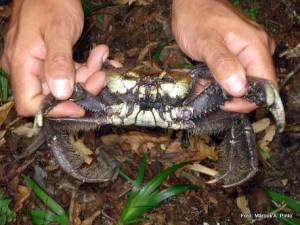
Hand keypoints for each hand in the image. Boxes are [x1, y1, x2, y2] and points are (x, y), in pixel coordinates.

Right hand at [1, 0, 108, 116]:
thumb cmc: (50, 2)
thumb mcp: (57, 30)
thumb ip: (58, 61)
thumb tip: (61, 93)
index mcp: (21, 64)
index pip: (30, 103)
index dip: (55, 110)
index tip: (81, 106)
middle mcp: (28, 69)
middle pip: (55, 95)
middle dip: (82, 87)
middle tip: (102, 73)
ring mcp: (40, 65)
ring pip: (67, 84)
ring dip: (89, 73)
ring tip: (102, 55)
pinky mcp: (53, 61)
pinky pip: (71, 72)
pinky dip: (87, 67)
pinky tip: (100, 55)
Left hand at [172, 0, 275, 112]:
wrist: (190, 3)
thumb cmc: (196, 18)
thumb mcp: (206, 42)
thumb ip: (222, 64)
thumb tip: (239, 89)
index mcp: (255, 47)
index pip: (265, 86)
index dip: (247, 101)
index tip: (224, 104)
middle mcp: (257, 50)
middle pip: (255, 86)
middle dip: (232, 96)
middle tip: (210, 94)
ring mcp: (247, 52)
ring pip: (242, 82)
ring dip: (223, 90)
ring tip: (204, 85)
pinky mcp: (237, 55)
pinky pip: (233, 75)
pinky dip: (219, 82)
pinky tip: (205, 80)